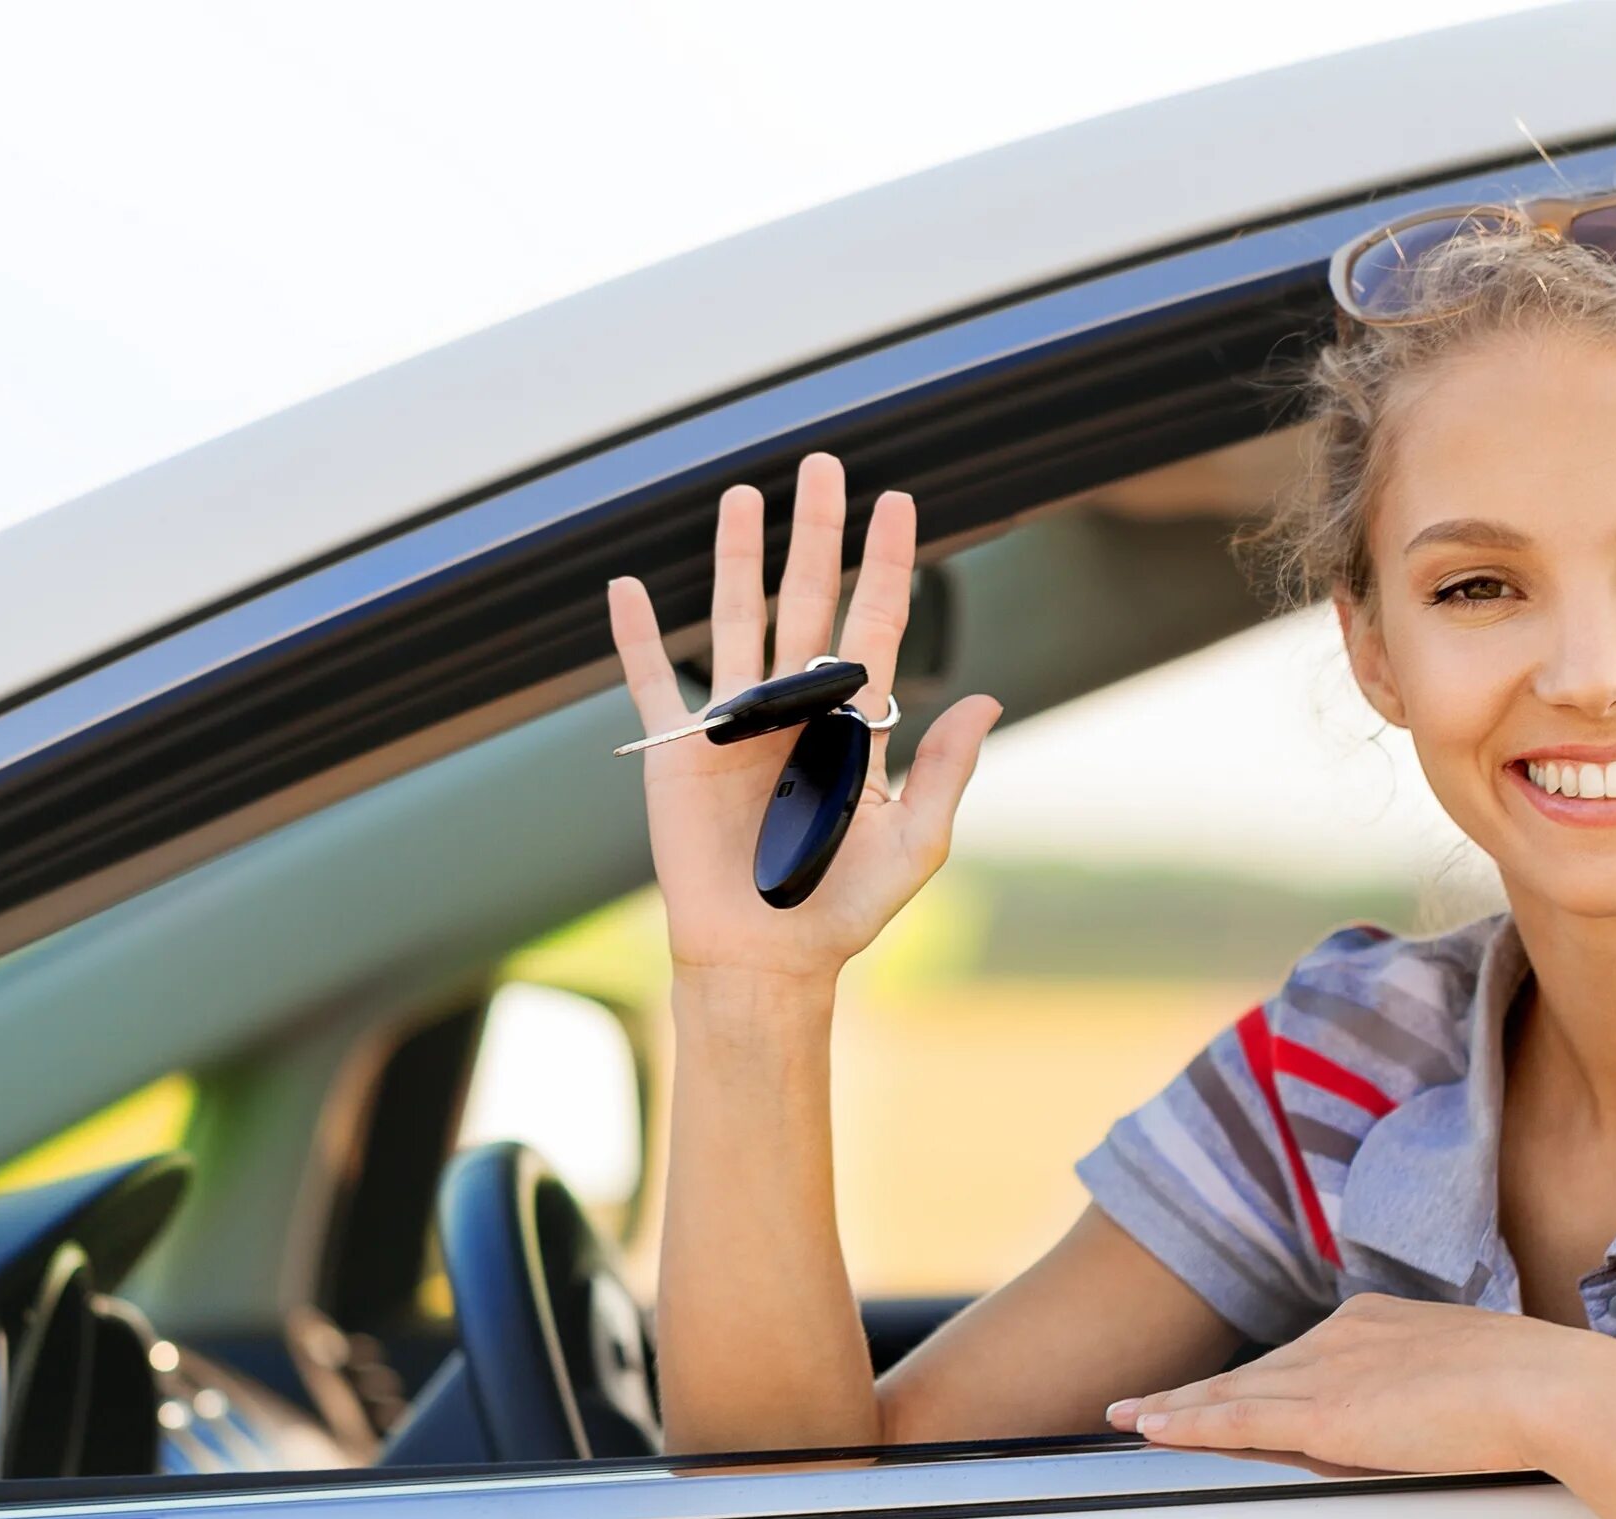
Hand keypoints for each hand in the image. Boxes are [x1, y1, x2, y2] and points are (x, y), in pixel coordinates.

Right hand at [612, 452, 1003, 985]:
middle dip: (817, 532)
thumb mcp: (915, 844)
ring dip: (738, 557)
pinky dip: (637, 636)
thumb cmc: (845, 908)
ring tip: (745, 495)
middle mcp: (794, 709)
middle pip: (806, 599)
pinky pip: (653, 683)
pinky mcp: (678, 753)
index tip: (898, 502)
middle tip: (825, 464)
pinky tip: (627, 585)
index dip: (887, 563)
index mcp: (852, 723)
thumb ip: (947, 771)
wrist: (768, 957)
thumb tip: (988, 697)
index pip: (874, 623)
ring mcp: (734, 725)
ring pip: (736, 619)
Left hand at [1102, 1294, 1615, 1475]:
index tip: (1220, 1391)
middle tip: (1141, 1407)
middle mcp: (1340, 1336)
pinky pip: (1235, 1418)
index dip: (1251, 1380)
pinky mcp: (1324, 1414)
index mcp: (1375, 1321)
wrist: (1549, 1387)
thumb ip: (1424, 1393)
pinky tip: (1150, 1428)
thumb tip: (1407, 1422)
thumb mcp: (1468, 1379)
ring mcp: (1329, 1372)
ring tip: (1127, 1418)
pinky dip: (1187, 1423)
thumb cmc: (1534, 1390)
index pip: (1297, 1359)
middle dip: (1193, 1393)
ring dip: (1174, 1409)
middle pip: (1252, 1373)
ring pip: (1231, 1393)